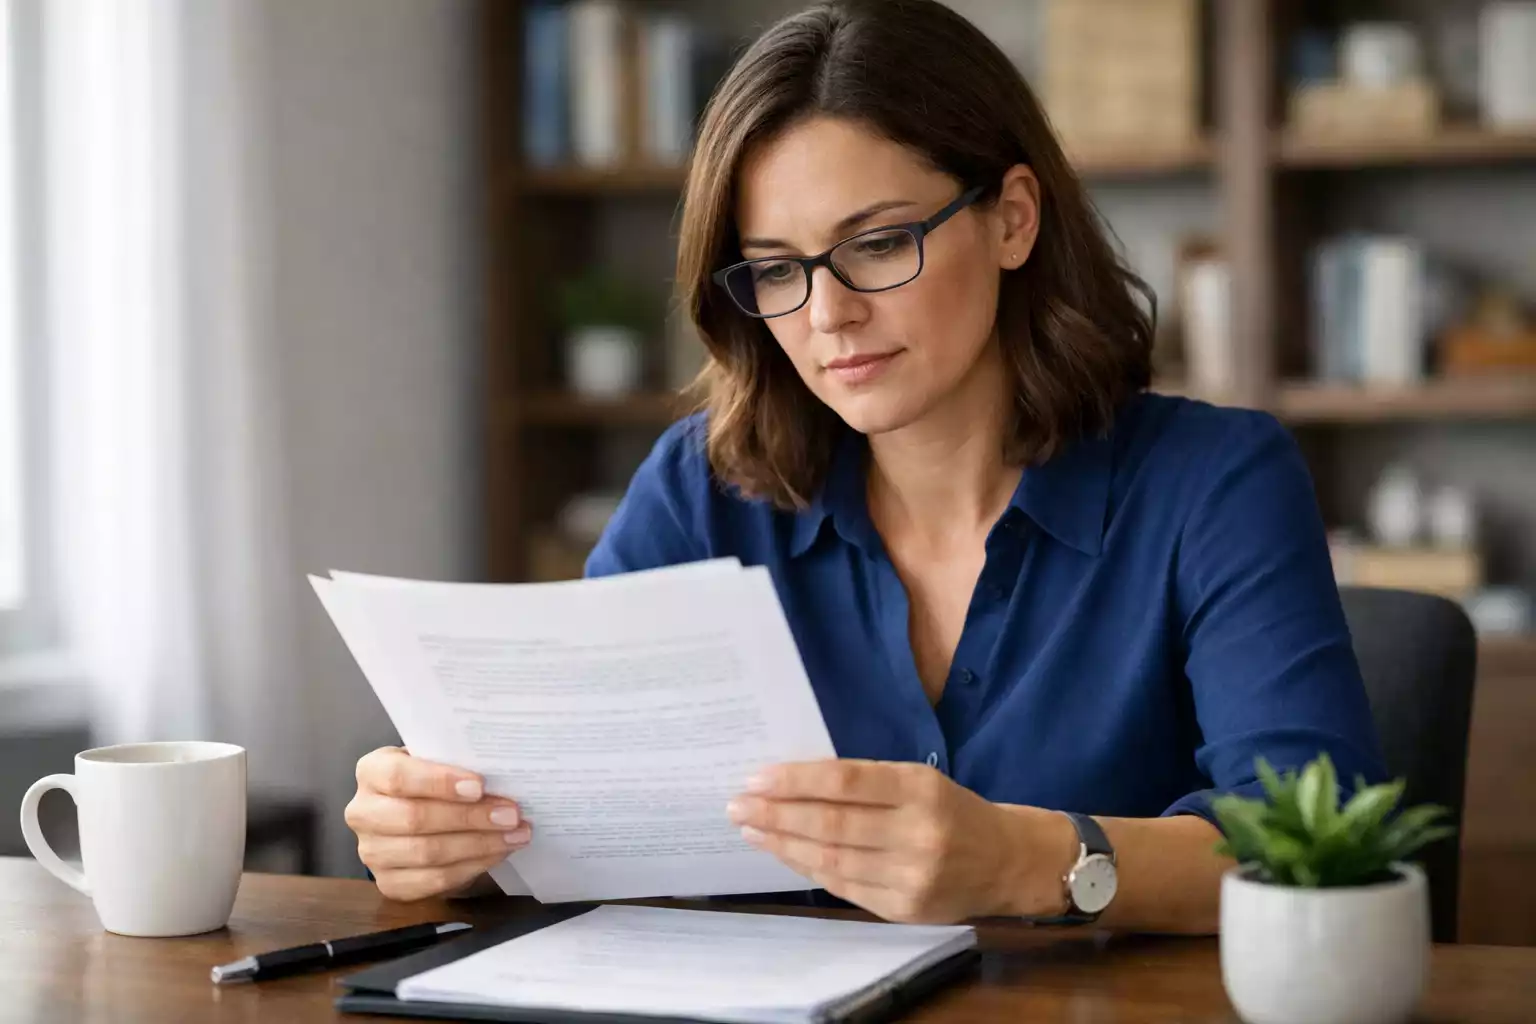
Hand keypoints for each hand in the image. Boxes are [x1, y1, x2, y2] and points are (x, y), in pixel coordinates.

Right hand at [346, 746, 530, 901]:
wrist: (417, 813)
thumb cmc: (432, 781)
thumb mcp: (438, 761)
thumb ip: (457, 763)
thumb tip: (502, 776)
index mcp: (372, 772)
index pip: (398, 777)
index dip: (439, 782)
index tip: (480, 786)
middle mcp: (363, 812)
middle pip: (414, 819)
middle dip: (469, 818)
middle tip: (511, 814)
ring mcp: (372, 852)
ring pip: (427, 853)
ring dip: (479, 845)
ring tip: (515, 834)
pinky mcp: (389, 883)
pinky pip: (434, 880)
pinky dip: (472, 867)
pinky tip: (498, 853)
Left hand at [726, 759, 1070, 923]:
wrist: (1008, 861)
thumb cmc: (953, 811)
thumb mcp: (918, 781)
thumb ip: (864, 783)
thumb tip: (792, 783)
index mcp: (921, 788)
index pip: (845, 780)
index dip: (795, 780)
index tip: (755, 778)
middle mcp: (918, 833)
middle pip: (831, 824)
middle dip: (776, 815)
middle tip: (737, 806)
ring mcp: (912, 877)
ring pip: (832, 860)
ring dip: (783, 845)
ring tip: (751, 831)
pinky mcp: (904, 909)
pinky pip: (844, 887)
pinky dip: (809, 870)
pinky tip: (785, 854)